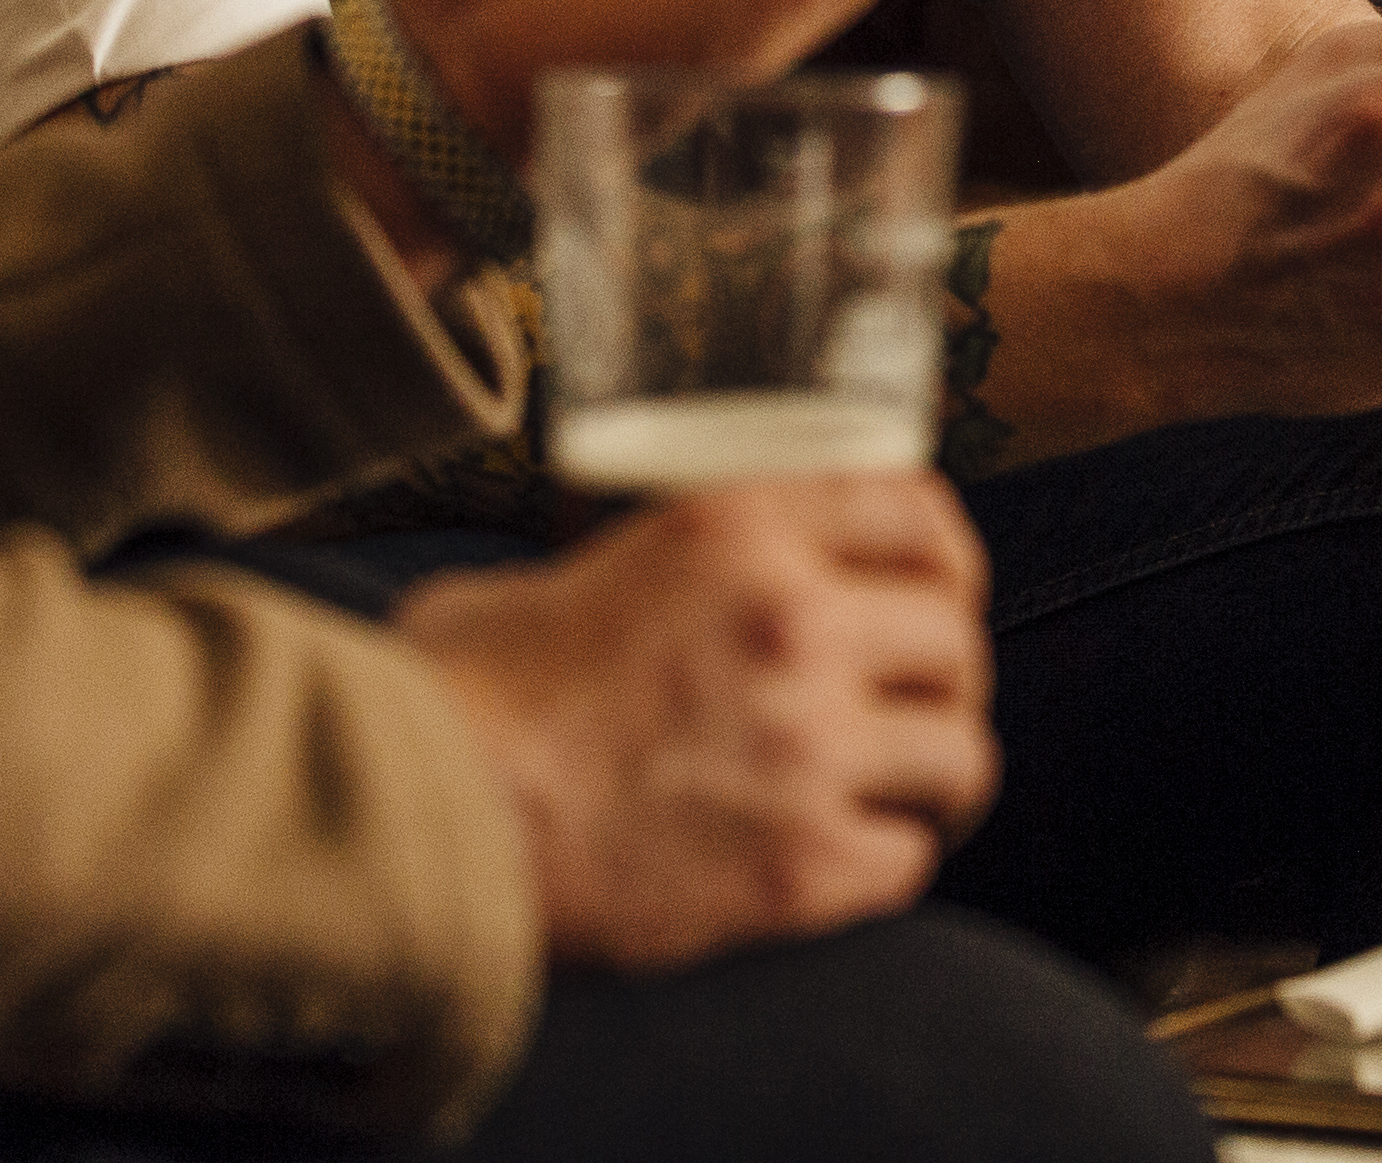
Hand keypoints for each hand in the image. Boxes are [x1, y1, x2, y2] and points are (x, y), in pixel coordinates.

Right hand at [400, 473, 994, 971]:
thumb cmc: (456, 700)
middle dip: (946, 680)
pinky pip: (907, 861)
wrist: (423, 822)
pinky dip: (887, 864)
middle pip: (957, 640)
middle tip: (915, 713)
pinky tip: (847, 865)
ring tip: (903, 796)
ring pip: (958, 755)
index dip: (947, 557)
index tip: (944, 592)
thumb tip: (629, 596)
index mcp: (736, 532)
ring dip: (934, 778)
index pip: (915, 513)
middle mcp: (793, 624)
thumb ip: (629, 572)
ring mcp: (807, 747)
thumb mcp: (549, 577)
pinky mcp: (800, 868)